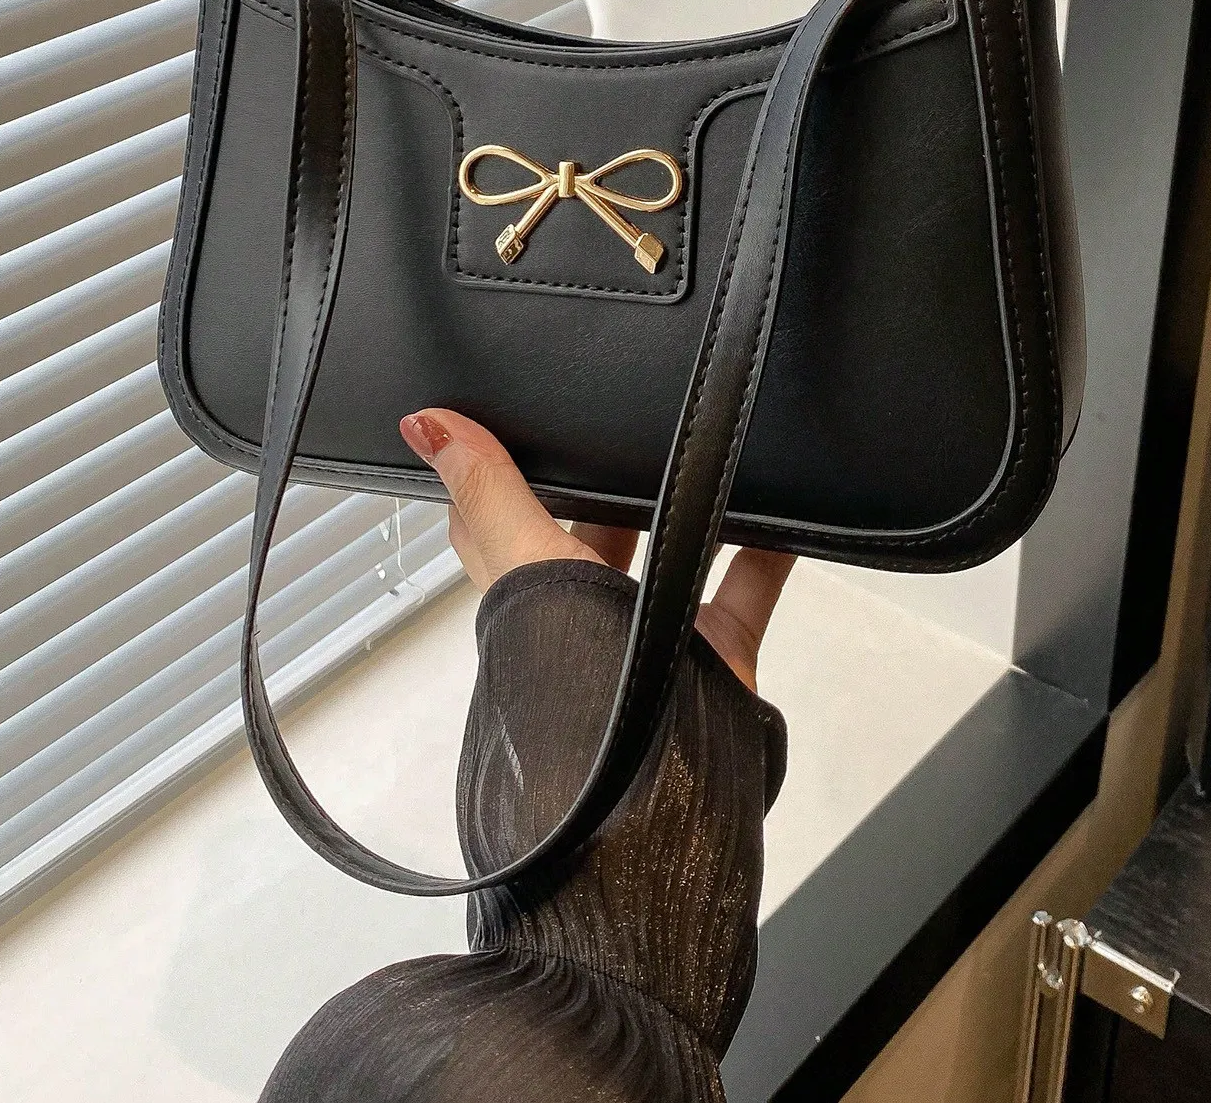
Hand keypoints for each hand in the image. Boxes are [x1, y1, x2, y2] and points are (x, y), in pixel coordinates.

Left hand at [400, 409, 794, 691]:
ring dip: (688, 507)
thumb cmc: (571, 690)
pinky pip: (746, 587)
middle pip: (594, 532)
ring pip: (670, 551)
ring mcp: (652, 637)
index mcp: (529, 597)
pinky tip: (785, 514)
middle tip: (630, 420)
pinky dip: (767, 552)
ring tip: (706, 450)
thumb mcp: (528, 566)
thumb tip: (426, 426)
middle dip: (612, 483)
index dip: (497, 473)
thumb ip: (489, 494)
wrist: (652, 792)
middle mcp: (586, 616)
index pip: (497, 525)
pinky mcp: (715, 657)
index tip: (507, 419)